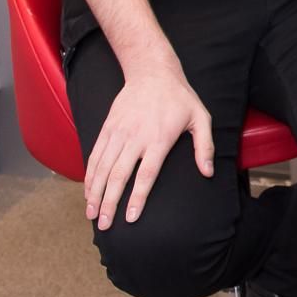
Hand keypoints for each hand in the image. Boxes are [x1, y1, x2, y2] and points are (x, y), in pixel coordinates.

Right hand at [84, 61, 212, 229]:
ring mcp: (118, 133)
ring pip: (102, 168)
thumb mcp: (201, 117)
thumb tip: (208, 173)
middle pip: (118, 176)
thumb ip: (205, 146)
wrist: (152, 72)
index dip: (137, 198)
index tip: (130, 218)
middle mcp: (135, 138)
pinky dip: (89, 175)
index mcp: (158, 139)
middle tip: (105, 225)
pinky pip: (95, 155)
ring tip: (92, 215)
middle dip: (109, 203)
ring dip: (95, 193)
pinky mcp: (107, 128)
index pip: (145, 175)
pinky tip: (88, 192)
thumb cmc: (180, 98)